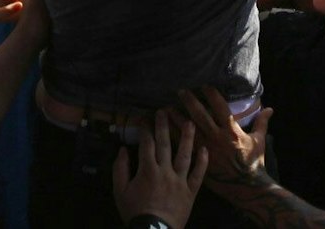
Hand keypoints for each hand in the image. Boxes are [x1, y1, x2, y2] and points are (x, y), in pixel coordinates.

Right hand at [112, 112, 204, 228]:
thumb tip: (122, 150)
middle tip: (164, 111)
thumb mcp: (119, 192)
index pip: (146, 144)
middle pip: (165, 144)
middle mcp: (165, 171)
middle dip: (163, 126)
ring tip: (190, 122)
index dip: (145, 129)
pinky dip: (202, 162)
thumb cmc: (135, 212)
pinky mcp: (191, 191)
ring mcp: (180, 181)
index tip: (144, 117)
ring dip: (187, 137)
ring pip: (185, 155)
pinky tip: (205, 149)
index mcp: (147, 170)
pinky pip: (198, 175)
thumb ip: (120, 169)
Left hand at [174, 86, 269, 189]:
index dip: (211, 94)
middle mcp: (217, 138)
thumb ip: (262, 123)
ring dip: (176, 118)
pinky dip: (174, 138)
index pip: (220, 107)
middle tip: (180, 91)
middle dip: (190, 102)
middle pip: (200, 116)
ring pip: (188, 131)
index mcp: (232, 131)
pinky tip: (165, 132)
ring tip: (165, 108)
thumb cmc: (253, 163)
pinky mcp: (199, 162)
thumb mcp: (259, 141)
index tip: (203, 84)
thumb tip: (270, 108)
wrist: (246, 188)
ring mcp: (206, 150)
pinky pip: (184, 147)